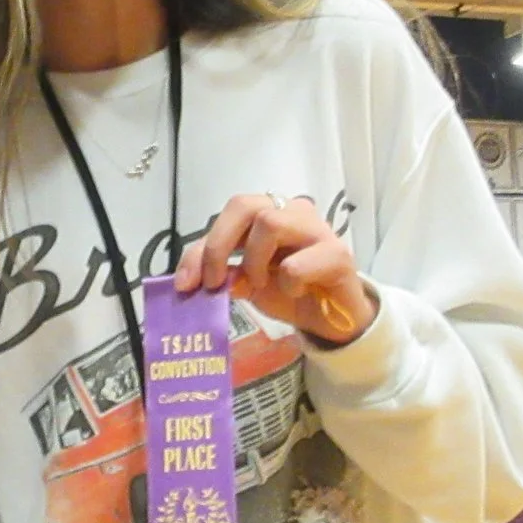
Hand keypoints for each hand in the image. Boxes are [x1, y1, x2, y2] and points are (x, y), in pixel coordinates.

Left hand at [173, 193, 374, 347]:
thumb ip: (222, 273)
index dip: (200, 248)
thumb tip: (193, 279)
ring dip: (253, 262)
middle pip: (243, 205)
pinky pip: (296, 264)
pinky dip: (286, 284)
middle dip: (218, 246)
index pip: (226, 216)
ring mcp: (316, 228)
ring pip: (269, 223)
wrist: (331, 317)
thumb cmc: (290, 290)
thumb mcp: (246, 282)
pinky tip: (294, 292)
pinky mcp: (337, 253)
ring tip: (260, 284)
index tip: (185, 283)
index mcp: (267, 212)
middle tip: (213, 283)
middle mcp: (291, 210)